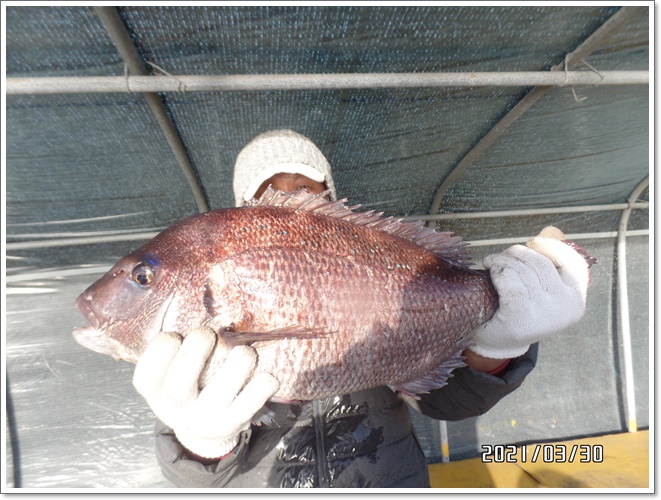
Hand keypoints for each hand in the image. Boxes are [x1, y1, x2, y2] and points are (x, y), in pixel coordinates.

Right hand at [133, 327, 278, 459]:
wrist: (208, 432)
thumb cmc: (191, 387)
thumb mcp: (172, 373)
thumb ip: (177, 348)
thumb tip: (195, 305)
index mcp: (157, 393)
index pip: (146, 377)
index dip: (160, 350)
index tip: (175, 335)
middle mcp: (178, 410)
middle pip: (178, 386)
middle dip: (195, 352)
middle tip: (207, 333)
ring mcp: (206, 419)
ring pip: (219, 392)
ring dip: (237, 363)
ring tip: (244, 351)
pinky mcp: (235, 423)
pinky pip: (251, 403)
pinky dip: (263, 385)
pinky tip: (266, 374)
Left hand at [470, 235, 589, 358]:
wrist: (499, 343)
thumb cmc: (520, 311)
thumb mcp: (541, 289)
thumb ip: (549, 263)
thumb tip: (551, 231)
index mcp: (575, 301)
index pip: (574, 263)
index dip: (553, 247)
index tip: (533, 242)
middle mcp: (565, 307)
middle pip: (541, 263)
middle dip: (516, 253)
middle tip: (500, 257)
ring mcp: (544, 314)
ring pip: (521, 269)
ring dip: (502, 260)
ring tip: (492, 262)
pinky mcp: (520, 317)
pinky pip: (508, 280)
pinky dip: (497, 271)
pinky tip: (490, 271)